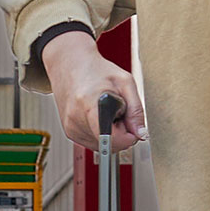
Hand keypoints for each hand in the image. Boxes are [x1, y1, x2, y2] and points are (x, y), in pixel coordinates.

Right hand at [42, 29, 146, 151]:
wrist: (70, 64)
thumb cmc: (95, 70)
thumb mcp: (125, 82)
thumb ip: (136, 110)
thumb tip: (140, 133)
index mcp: (88, 105)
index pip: (110, 139)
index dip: (126, 138)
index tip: (131, 128)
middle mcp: (75, 119)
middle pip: (108, 144)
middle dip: (120, 133)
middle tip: (118, 112)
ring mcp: (70, 127)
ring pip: (102, 146)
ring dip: (110, 134)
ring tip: (107, 112)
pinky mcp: (69, 132)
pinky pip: (93, 142)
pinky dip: (100, 133)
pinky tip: (98, 116)